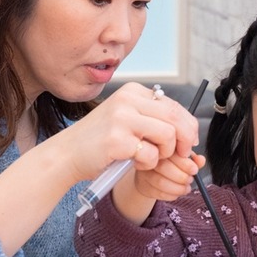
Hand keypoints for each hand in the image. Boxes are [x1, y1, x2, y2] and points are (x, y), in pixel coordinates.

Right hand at [61, 83, 200, 182]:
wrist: (67, 153)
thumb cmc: (100, 140)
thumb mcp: (127, 119)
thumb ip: (154, 118)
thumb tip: (189, 131)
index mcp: (133, 91)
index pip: (175, 105)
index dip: (188, 126)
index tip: (188, 142)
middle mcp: (128, 99)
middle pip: (176, 117)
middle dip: (185, 140)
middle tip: (181, 154)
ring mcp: (122, 118)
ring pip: (168, 135)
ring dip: (164, 153)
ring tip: (149, 158)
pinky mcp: (117, 139)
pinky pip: (151, 154)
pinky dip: (148, 164)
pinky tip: (134, 163)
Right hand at [132, 153, 204, 201]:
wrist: (151, 175)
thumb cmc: (170, 163)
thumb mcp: (183, 157)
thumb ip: (193, 159)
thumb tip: (201, 160)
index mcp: (161, 147)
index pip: (171, 153)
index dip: (185, 163)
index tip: (194, 170)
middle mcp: (150, 158)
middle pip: (164, 167)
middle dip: (182, 177)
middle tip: (190, 180)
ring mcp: (144, 173)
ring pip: (161, 182)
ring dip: (178, 188)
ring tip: (186, 188)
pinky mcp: (143, 186)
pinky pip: (158, 193)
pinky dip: (171, 195)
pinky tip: (177, 193)